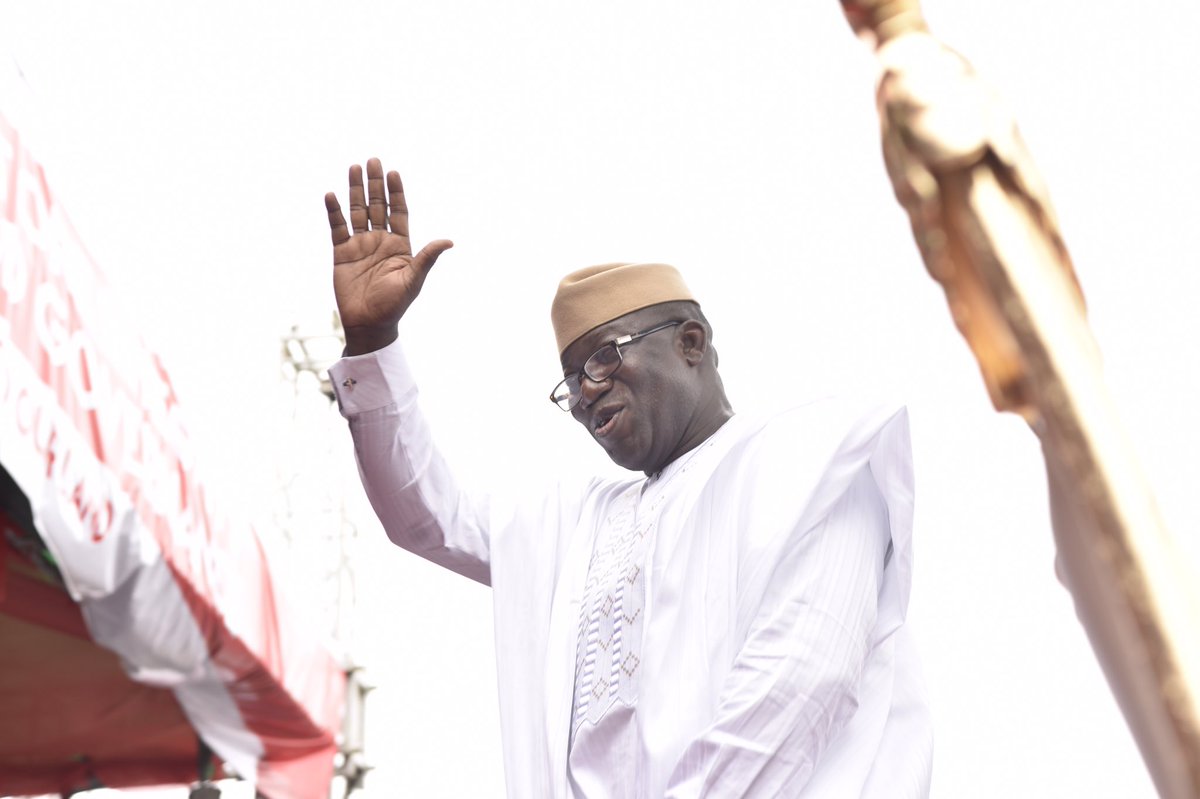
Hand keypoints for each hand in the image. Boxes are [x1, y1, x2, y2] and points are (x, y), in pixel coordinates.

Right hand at [325, 158, 452, 354]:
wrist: (369, 324)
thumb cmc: (394, 305)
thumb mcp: (413, 280)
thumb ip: (427, 258)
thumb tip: (449, 240)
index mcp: (400, 245)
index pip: (398, 212)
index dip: (396, 193)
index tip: (394, 173)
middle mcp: (380, 241)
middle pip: (378, 205)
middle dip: (375, 184)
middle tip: (373, 160)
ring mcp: (360, 245)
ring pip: (357, 211)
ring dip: (355, 191)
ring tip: (354, 168)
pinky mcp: (342, 253)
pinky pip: (337, 228)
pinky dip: (334, 212)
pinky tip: (331, 195)